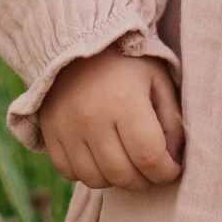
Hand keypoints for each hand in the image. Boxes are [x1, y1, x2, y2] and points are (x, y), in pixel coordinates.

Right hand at [35, 44, 184, 190]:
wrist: (76, 41)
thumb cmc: (126, 63)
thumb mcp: (158, 81)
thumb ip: (171, 122)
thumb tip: (172, 160)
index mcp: (124, 102)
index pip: (149, 157)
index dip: (166, 172)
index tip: (173, 168)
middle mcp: (92, 119)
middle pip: (123, 175)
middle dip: (145, 180)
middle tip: (152, 169)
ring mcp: (66, 128)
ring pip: (95, 180)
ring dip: (116, 179)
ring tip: (127, 162)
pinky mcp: (49, 133)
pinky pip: (69, 172)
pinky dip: (88, 172)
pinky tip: (100, 157)